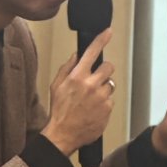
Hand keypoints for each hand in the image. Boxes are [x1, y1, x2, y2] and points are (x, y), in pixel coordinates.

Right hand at [42, 28, 115, 156]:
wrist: (63, 135)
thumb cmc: (59, 111)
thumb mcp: (56, 86)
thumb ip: (67, 68)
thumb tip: (76, 56)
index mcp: (77, 77)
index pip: (92, 52)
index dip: (101, 39)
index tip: (108, 31)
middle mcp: (91, 85)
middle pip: (108, 66)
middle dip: (103, 70)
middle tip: (95, 79)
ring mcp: (101, 97)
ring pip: (110, 84)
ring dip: (103, 88)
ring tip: (91, 99)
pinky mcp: (108, 109)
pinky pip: (110, 99)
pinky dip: (104, 102)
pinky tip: (94, 109)